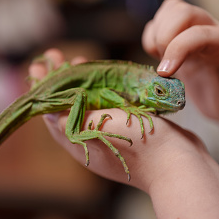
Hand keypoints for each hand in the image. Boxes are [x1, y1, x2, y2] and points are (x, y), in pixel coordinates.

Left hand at [28, 49, 207, 191]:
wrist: (178, 163)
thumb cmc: (138, 148)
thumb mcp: (97, 130)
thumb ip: (70, 119)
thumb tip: (46, 111)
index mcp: (80, 143)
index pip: (53, 114)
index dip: (44, 89)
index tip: (39, 66)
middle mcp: (93, 140)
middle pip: (71, 106)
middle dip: (62, 80)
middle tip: (58, 56)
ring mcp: (114, 136)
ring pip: (92, 105)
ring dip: (83, 82)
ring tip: (80, 61)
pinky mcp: (132, 130)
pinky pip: (111, 107)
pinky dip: (104, 90)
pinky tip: (107, 77)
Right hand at [143, 0, 218, 124]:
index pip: (200, 33)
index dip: (178, 48)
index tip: (165, 73)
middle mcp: (212, 31)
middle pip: (183, 10)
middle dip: (165, 35)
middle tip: (164, 70)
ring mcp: (194, 33)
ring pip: (170, 10)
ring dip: (157, 33)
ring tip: (162, 64)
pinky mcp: (179, 40)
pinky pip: (159, 23)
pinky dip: (151, 37)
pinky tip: (158, 61)